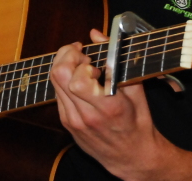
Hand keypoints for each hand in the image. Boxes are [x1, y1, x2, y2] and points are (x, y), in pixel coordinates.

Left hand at [50, 29, 172, 179]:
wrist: (132, 157)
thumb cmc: (138, 123)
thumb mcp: (137, 90)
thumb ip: (117, 59)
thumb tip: (96, 34)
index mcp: (108, 107)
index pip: (78, 79)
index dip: (80, 61)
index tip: (92, 57)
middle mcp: (87, 115)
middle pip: (59, 76)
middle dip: (67, 55)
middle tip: (81, 53)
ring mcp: (73, 122)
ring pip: (54, 83)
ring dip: (64, 66)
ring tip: (81, 65)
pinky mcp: (67, 124)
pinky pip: (57, 94)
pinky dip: (64, 81)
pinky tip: (78, 80)